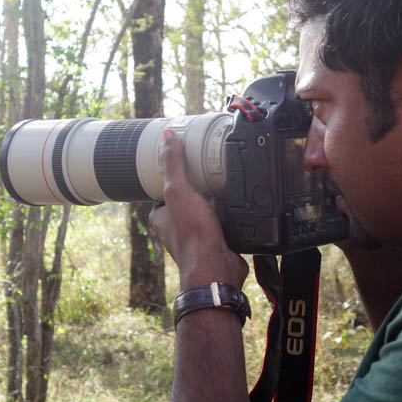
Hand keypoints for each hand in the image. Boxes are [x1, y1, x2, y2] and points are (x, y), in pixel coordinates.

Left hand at [149, 129, 247, 289]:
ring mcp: (199, 234)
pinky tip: (239, 200)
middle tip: (210, 167)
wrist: (217, 267)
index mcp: (162, 216)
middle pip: (188, 198)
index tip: (186, 159)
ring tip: (226, 179)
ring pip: (207, 209)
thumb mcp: (178, 191)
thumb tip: (166, 135)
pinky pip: (224, 220)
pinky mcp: (218, 240)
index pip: (165, 188)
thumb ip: (172, 164)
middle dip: (199, 185)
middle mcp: (178, 227)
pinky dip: (231, 211)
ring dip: (216, 198)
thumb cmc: (193, 234)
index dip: (174, 173)